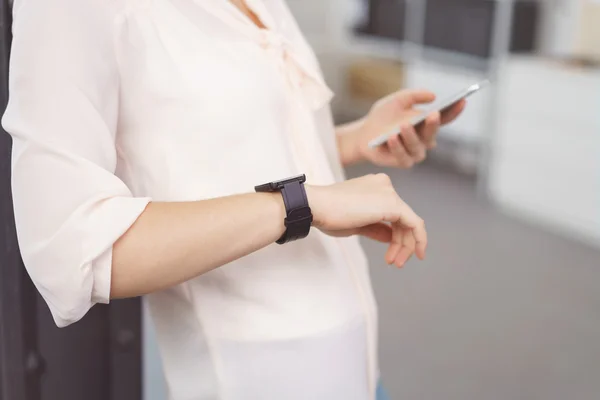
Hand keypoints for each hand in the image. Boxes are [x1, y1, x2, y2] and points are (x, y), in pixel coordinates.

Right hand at [306, 174, 426, 267]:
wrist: (316, 206)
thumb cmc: (328, 214)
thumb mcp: (357, 224)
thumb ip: (376, 228)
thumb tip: (392, 238)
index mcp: (375, 186)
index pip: (393, 213)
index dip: (396, 236)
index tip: (392, 254)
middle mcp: (384, 185)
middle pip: (403, 218)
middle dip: (402, 243)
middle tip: (394, 262)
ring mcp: (389, 193)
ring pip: (409, 222)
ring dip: (406, 245)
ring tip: (396, 262)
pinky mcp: (391, 203)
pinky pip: (414, 223)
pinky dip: (417, 240)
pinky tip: (414, 254)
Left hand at [356, 89, 464, 167]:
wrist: (363, 134)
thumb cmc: (382, 117)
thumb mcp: (396, 100)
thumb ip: (413, 96)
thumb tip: (433, 96)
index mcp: (426, 124)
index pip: (445, 118)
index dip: (455, 110)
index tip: (462, 100)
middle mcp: (424, 140)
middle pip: (432, 133)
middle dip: (433, 124)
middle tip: (433, 114)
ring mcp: (414, 153)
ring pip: (417, 147)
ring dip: (411, 136)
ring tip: (403, 125)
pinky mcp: (402, 162)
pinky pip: (403, 157)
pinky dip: (397, 147)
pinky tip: (392, 137)